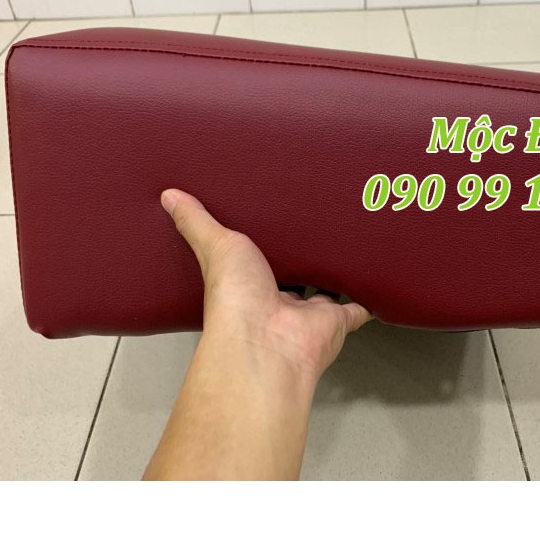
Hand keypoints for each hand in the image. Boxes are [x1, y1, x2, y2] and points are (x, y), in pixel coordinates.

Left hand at [160, 188, 372, 380]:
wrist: (266, 342)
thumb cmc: (235, 301)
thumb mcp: (215, 246)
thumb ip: (196, 222)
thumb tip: (169, 196)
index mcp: (248, 282)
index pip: (256, 260)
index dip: (263, 245)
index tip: (269, 226)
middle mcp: (277, 300)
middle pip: (293, 275)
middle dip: (301, 258)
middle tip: (312, 232)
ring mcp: (307, 312)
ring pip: (324, 290)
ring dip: (332, 275)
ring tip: (341, 250)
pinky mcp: (335, 321)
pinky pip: (356, 309)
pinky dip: (365, 300)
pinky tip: (370, 286)